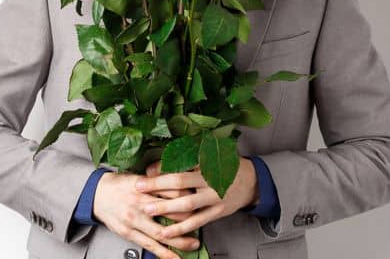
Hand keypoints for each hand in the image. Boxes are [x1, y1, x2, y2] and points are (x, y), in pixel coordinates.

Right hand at [91, 171, 200, 258]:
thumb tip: (181, 185)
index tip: (199, 200)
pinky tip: (175, 258)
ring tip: (194, 244)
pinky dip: (165, 254)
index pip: (175, 190)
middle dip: (191, 219)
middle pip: (173, 212)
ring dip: (182, 241)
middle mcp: (140, 202)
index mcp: (144, 185)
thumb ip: (158, 182)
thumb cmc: (119, 185)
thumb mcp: (138, 176)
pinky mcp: (129, 232)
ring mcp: (134, 219)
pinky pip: (150, 245)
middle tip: (203, 222)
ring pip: (163, 233)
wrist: (95, 194)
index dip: (190, 196)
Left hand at [133, 157, 259, 240]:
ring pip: (187, 204)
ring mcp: (215, 197)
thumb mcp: (206, 157)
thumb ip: (181, 160)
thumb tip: (152, 167)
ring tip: (148, 210)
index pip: (180, 162)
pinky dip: (181, 228)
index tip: (146, 171)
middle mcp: (210, 180)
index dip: (161, 167)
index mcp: (206, 162)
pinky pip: (197, 221)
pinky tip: (167, 232)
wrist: (251, 181)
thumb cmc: (222, 166)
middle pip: (180, 182)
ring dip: (166, 208)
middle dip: (157, 185)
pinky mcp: (217, 212)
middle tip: (139, 188)